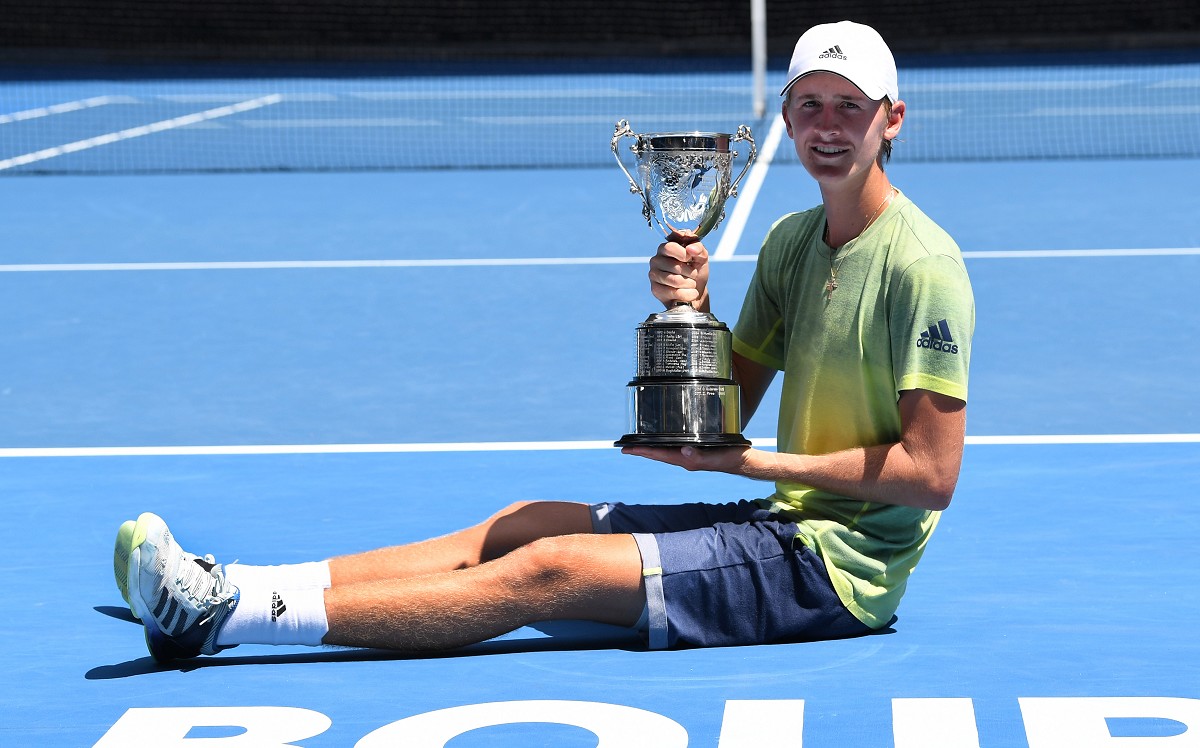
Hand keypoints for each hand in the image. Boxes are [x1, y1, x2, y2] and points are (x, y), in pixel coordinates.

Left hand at [620, 444, 762, 475]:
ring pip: (665, 449)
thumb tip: (684, 451)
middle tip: (624, 446)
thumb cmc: (732, 458)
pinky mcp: (696, 448)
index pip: (659, 454)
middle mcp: (686, 457)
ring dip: (651, 446)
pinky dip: (664, 441)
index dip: (643, 451)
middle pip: (658, 453)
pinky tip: (662, 437)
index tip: (627, 449)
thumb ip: (701, 457)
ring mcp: (690, 454)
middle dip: (641, 450)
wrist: (745, 461)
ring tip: (637, 442)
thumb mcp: (717, 456)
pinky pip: (675, 445)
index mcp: (687, 460)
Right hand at [649, 231, 708, 308]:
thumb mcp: (701, 257)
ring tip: (692, 284)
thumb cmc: (695, 270)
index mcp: (665, 248)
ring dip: (690, 284)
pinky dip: (687, 294)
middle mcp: (656, 260)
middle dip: (691, 272)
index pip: (670, 247)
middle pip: (675, 266)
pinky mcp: (655, 290)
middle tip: (694, 274)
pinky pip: (673, 293)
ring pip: (675, 281)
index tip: (691, 259)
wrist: (695, 290)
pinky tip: (690, 293)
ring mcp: (653, 275)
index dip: (684, 254)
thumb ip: (698, 249)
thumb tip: (690, 248)